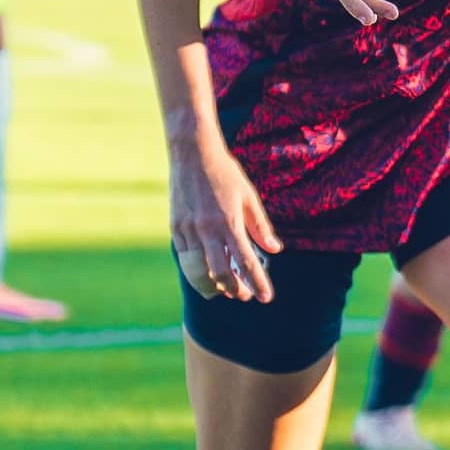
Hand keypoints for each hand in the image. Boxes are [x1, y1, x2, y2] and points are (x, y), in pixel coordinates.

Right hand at [172, 142, 282, 301]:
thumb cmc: (225, 172)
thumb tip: (274, 250)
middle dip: (234, 290)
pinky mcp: (175, 228)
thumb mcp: (249, 197)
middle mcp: (207, 229)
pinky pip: (186, 258)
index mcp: (229, 222)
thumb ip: (260, 226)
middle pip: (220, 274)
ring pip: (198, 271)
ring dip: (213, 286)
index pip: (246, 262)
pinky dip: (197, 270)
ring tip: (225, 289)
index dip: (258, 283)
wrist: (192, 152)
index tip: (265, 297)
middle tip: (244, 295)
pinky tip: (207, 272)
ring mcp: (188, 230)